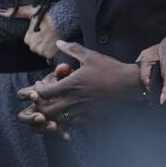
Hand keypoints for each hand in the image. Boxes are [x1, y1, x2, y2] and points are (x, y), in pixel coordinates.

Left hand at [0, 5, 59, 60]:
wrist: (68, 21)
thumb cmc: (50, 15)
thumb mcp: (33, 11)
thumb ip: (17, 12)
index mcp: (29, 39)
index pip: (29, 39)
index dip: (36, 33)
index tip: (42, 28)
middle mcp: (35, 48)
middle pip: (36, 46)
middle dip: (41, 40)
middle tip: (49, 33)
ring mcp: (45, 53)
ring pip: (42, 51)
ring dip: (47, 46)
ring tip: (54, 37)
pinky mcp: (54, 56)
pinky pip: (49, 58)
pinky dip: (51, 54)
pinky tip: (55, 47)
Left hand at [16, 41, 137, 135]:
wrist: (128, 83)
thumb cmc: (109, 68)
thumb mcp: (89, 56)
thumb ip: (72, 49)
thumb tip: (59, 42)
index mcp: (71, 84)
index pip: (44, 93)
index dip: (38, 90)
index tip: (40, 85)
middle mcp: (74, 100)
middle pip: (47, 110)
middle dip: (41, 105)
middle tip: (44, 98)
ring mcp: (83, 110)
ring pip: (59, 119)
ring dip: (53, 114)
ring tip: (54, 105)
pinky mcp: (91, 116)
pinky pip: (73, 124)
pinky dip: (68, 120)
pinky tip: (69, 112)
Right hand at [17, 63, 72, 136]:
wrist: (86, 89)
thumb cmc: (75, 78)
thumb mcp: (69, 75)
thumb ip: (65, 73)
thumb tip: (62, 69)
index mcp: (36, 92)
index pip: (23, 94)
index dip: (26, 95)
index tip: (34, 95)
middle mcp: (37, 107)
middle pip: (24, 116)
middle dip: (31, 118)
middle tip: (41, 117)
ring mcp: (45, 118)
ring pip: (36, 128)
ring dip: (43, 128)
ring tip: (53, 126)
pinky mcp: (57, 125)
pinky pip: (54, 133)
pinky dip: (60, 134)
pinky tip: (67, 136)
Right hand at [136, 9, 165, 103]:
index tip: (164, 99)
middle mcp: (165, 44)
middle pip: (162, 71)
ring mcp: (162, 44)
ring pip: (152, 66)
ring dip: (154, 78)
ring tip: (162, 89)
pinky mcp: (162, 45)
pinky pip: (149, 58)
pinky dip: (147, 69)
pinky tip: (148, 78)